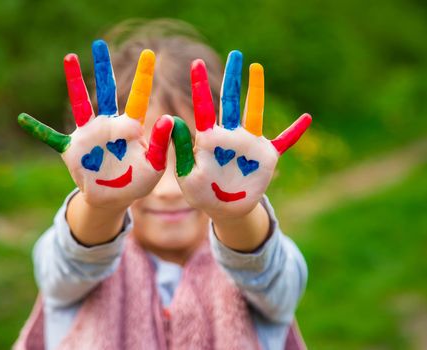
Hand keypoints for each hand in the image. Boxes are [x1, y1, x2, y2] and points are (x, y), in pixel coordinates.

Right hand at [18, 40, 173, 209]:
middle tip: (100, 44)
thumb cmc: (137, 181)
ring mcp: (88, 135)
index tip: (149, 53)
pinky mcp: (72, 149)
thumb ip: (160, 144)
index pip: (137, 98)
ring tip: (70, 57)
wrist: (115, 198)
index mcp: (129, 128)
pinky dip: (38, 129)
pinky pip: (52, 137)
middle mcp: (108, 125)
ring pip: (80, 104)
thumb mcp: (154, 165)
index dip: (143, 76)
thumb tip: (168, 119)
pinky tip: (22, 119)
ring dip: (75, 82)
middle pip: (106, 91)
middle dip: (103, 67)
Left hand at [172, 51, 311, 218]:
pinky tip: (307, 118)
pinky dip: (295, 132)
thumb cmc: (201, 193)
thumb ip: (180, 148)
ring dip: (257, 91)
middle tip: (235, 55)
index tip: (196, 63)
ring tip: (256, 68)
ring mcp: (248, 144)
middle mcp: (230, 135)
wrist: (224, 210)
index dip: (201, 85)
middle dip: (232, 77)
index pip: (204, 106)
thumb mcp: (187, 173)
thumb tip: (170, 119)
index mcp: (209, 139)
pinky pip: (284, 141)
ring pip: (255, 112)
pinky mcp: (265, 157)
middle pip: (231, 100)